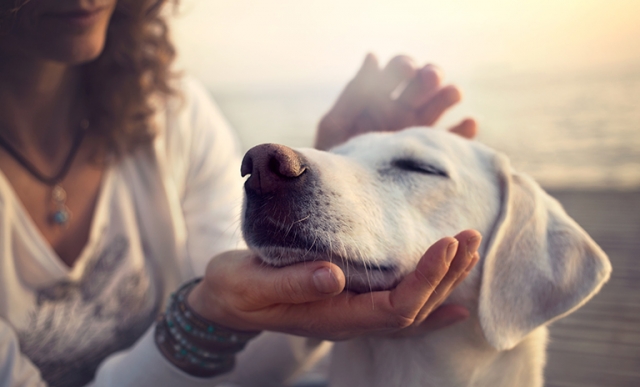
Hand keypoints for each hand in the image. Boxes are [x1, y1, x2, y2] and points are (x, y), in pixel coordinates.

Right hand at [187, 230, 480, 340]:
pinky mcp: (350, 302)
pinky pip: (399, 310)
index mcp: (333, 317)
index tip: (446, 243)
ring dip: (444, 281)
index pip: (395, 307)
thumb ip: (292, 283)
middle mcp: (351, 321)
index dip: (426, 279)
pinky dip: (430, 304)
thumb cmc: (236, 290)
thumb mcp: (253, 284)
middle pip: (414, 309)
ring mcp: (352, 315)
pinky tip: (454, 302)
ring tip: (469, 251)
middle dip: (446, 274)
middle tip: (469, 236)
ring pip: (412, 309)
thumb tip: (333, 275)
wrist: (225, 301)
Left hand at [315, 54, 477, 149]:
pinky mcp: (431, 155)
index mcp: (379, 98)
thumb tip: (373, 56)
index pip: (398, 71)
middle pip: (424, 83)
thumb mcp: (336, 125)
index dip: (403, 66)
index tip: (406, 69)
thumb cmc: (334, 160)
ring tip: (453, 93)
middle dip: (429, 76)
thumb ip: (354, 93)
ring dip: (449, 94)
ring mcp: (418, 131)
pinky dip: (464, 131)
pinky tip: (468, 123)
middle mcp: (402, 110)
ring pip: (441, 105)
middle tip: (430, 78)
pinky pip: (454, 141)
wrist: (344, 198)